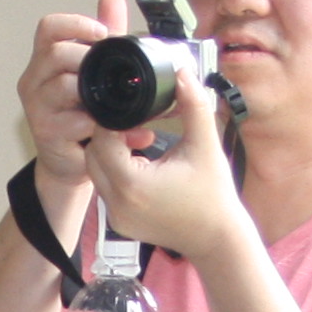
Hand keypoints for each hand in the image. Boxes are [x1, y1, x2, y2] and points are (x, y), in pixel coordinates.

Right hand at [19, 0, 132, 194]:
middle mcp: (34, 81)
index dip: (75, 24)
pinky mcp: (47, 134)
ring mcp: (37, 108)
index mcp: (45, 60)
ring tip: (119, 99)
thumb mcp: (96, 69)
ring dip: (95, 91)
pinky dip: (103, 123)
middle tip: (114, 70)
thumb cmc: (82, 112)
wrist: (72, 161)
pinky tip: (123, 127)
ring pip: (64, 87)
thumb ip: (105, 35)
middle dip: (89, 58)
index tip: (102, 33)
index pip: (48, 28)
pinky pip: (76, 121)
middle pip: (56, 54)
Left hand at [82, 53, 252, 268]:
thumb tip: (182, 74)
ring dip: (111, 154)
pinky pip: (106, 189)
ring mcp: (116, 216)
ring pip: (96, 172)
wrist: (217, 238)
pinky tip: (139, 162)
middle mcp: (117, 203)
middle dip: (109, 135)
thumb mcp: (205, 145)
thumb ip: (193, 106)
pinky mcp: (119, 222)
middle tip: (133, 122)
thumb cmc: (214, 195)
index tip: (128, 108)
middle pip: (93, 155)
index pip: (102, 140)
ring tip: (138, 140)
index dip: (111, 120)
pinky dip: (116, 172)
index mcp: (133, 184)